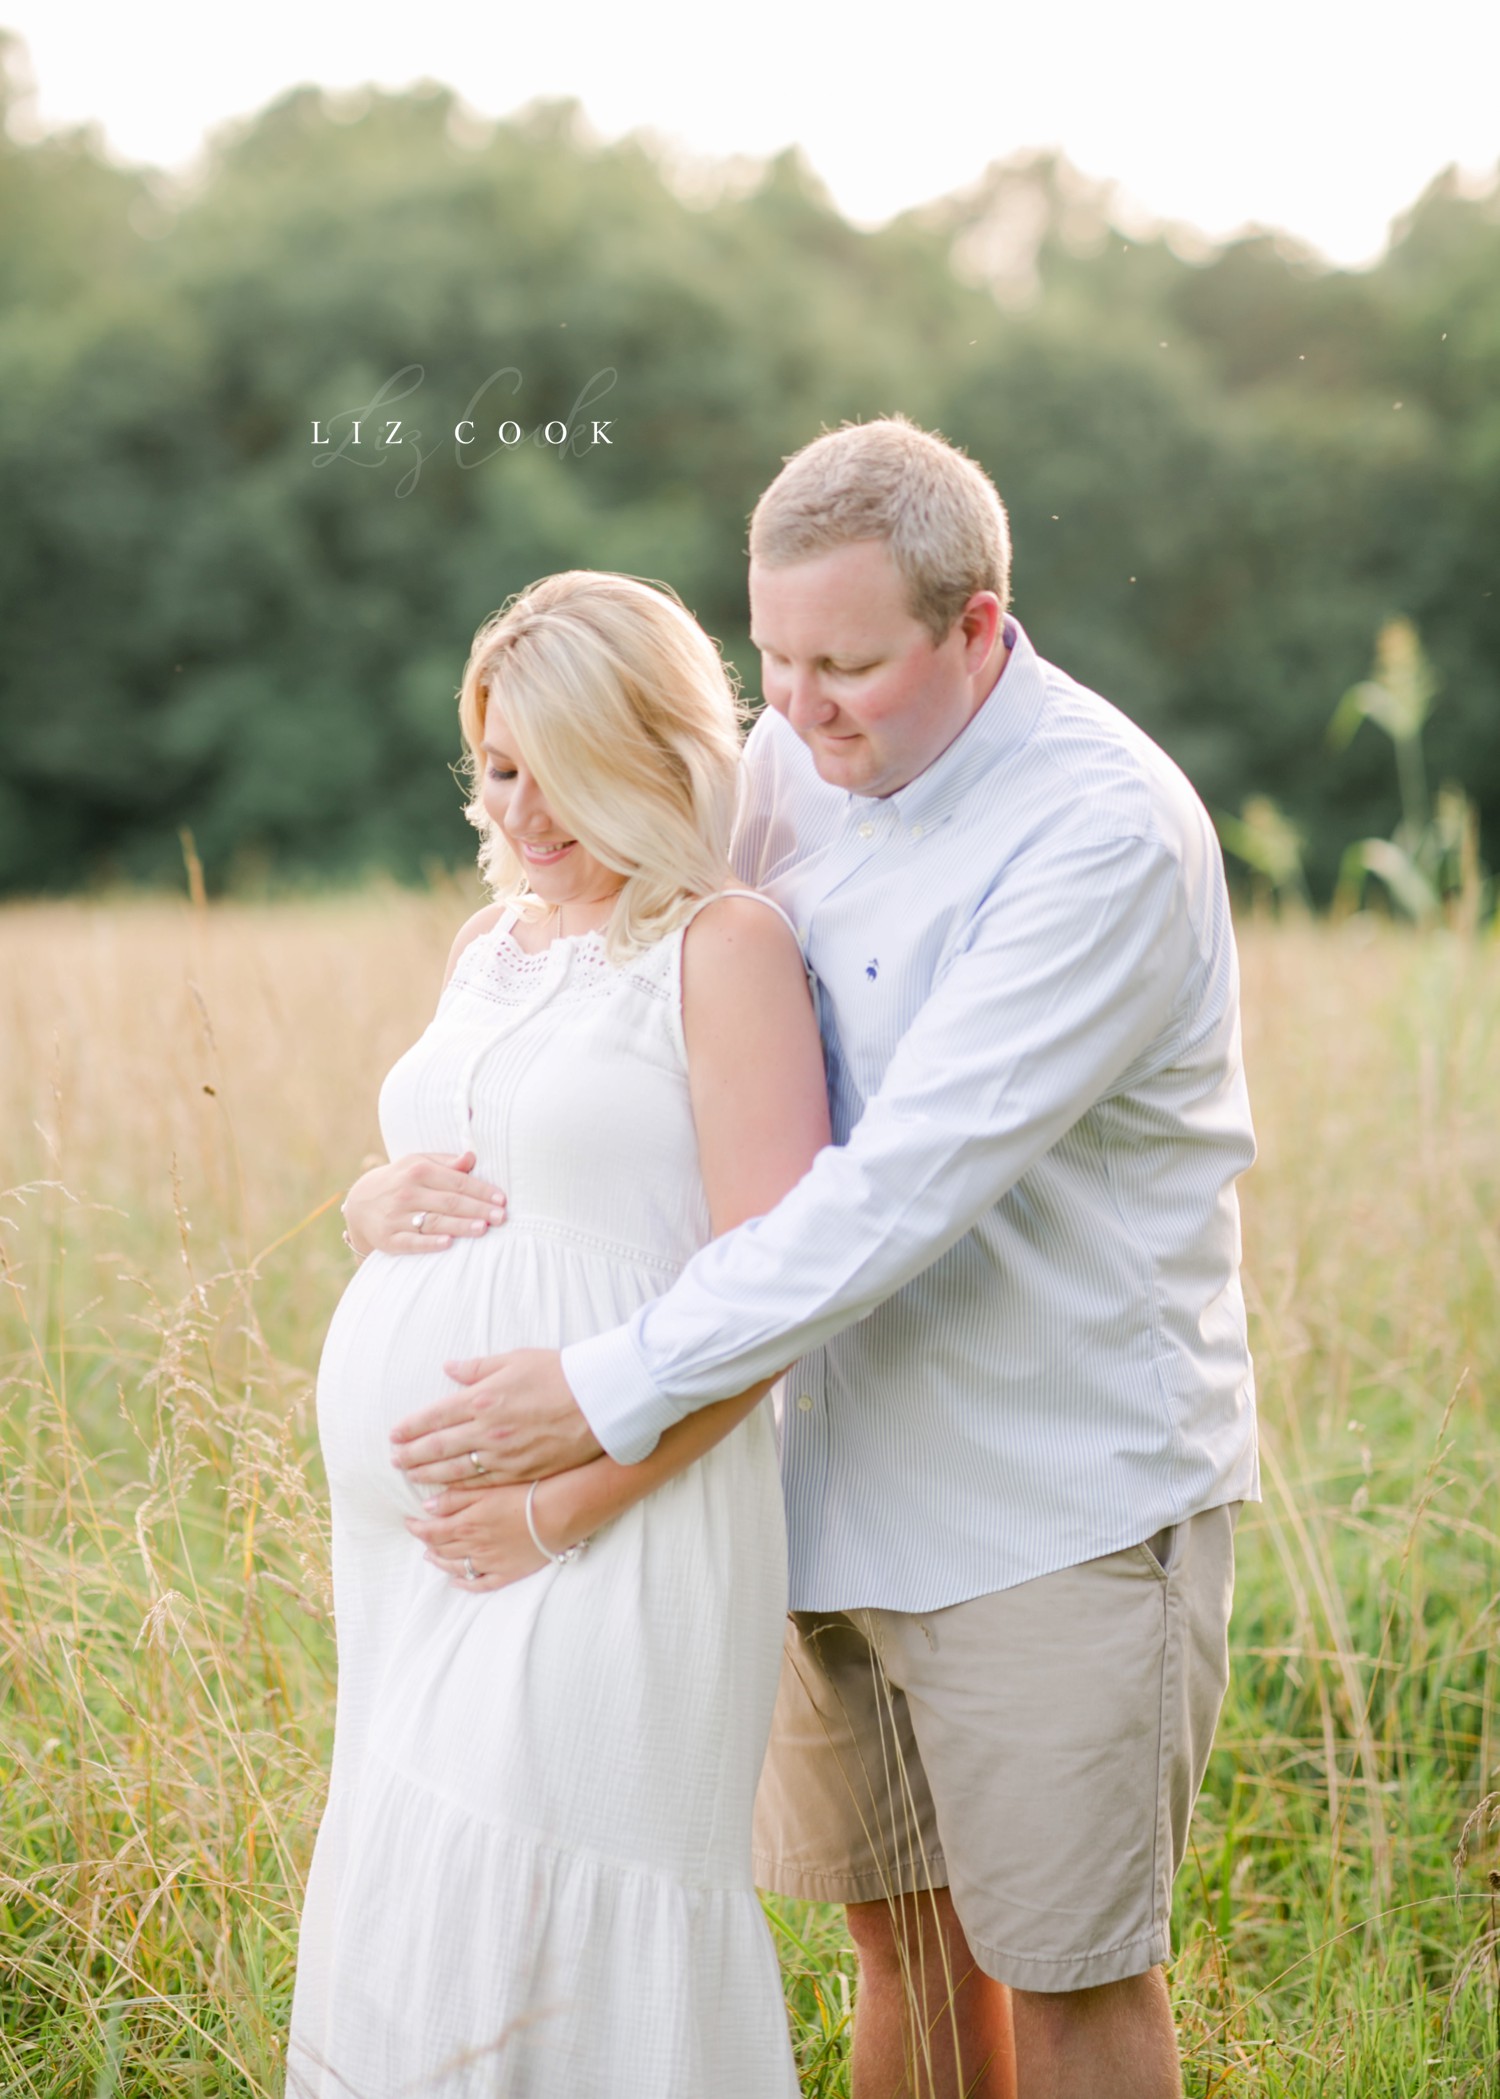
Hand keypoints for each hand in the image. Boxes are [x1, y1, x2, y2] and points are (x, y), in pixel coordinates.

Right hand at [342, 1149, 506, 1255]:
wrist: (360, 1202)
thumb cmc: (402, 1180)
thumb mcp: (419, 1163)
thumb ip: (447, 1162)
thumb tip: (472, 1157)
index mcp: (418, 1171)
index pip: (457, 1181)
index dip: (481, 1190)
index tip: (502, 1199)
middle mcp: (407, 1192)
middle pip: (449, 1202)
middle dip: (477, 1209)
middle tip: (501, 1217)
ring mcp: (396, 1216)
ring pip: (434, 1222)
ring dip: (459, 1226)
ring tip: (483, 1229)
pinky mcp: (388, 1239)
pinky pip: (411, 1242)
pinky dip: (429, 1243)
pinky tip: (448, 1243)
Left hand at [389, 1349, 601, 1485]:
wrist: (598, 1401)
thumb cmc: (559, 1373)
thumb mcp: (515, 1359)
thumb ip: (477, 1368)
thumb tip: (448, 1369)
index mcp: (482, 1398)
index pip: (435, 1416)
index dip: (411, 1427)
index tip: (395, 1435)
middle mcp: (487, 1429)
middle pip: (438, 1446)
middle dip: (412, 1454)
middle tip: (394, 1461)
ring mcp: (503, 1454)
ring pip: (455, 1469)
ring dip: (429, 1474)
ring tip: (412, 1476)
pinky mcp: (521, 1472)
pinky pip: (482, 1484)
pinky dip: (460, 1489)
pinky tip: (447, 1492)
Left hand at [405, 1480, 559, 1591]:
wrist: (558, 1514)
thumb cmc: (525, 1495)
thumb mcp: (486, 1490)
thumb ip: (455, 1498)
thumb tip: (427, 1507)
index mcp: (466, 1524)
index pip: (431, 1531)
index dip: (416, 1528)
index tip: (409, 1522)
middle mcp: (473, 1547)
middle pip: (441, 1550)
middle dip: (428, 1543)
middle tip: (422, 1535)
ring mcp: (489, 1563)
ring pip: (456, 1567)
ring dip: (440, 1562)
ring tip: (431, 1556)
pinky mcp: (506, 1573)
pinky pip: (479, 1584)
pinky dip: (465, 1584)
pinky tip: (457, 1582)